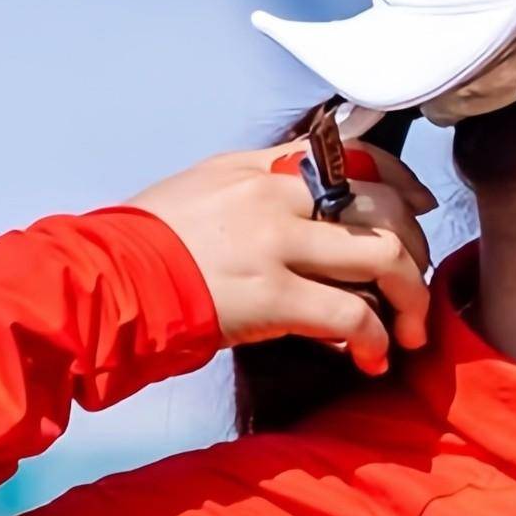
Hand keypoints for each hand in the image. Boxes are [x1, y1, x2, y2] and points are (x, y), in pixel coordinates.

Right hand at [130, 142, 436, 371]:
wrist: (98, 282)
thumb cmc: (139, 247)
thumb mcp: (199, 191)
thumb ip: (254, 192)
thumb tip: (301, 215)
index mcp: (259, 169)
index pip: (353, 155)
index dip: (399, 181)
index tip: (417, 205)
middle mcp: (275, 196)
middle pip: (383, 206)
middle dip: (415, 249)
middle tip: (415, 287)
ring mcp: (277, 244)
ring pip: (384, 256)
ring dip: (410, 297)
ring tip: (408, 331)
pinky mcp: (272, 296)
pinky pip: (351, 314)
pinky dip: (374, 340)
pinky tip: (370, 359)